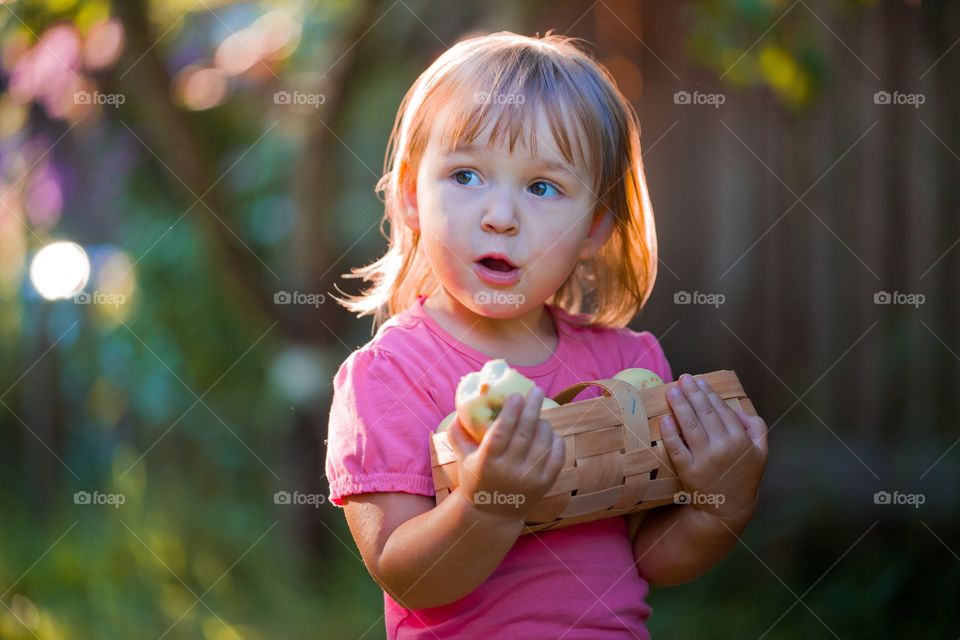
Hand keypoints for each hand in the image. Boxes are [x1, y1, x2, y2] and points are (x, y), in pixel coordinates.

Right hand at [447, 387, 565, 522]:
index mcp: (487, 462)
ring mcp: (530, 478)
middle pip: (525, 433)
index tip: (516, 395)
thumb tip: (459, 409)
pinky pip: (557, 456)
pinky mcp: (545, 484)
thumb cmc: (476, 479)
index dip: (510, 412)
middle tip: (536, 390)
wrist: (493, 513)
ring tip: (539, 415)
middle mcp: (510, 471)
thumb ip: (458, 434)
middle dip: (532, 407)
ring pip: (543, 442)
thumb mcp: (462, 458)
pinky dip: (555, 440)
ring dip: (543, 423)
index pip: (501, 433)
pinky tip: (549, 433)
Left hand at [660, 374, 767, 523]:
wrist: (729, 506)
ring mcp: (704, 459)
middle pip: (703, 413)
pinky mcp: (688, 471)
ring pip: (689, 426)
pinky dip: (670, 432)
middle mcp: (723, 447)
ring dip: (679, 405)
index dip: (709, 393)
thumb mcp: (761, 451)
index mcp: (740, 440)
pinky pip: (676, 447)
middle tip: (682, 378)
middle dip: (692, 393)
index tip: (699, 381)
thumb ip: (756, 426)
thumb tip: (737, 409)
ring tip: (672, 390)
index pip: (721, 410)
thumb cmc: (743, 474)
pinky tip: (664, 418)